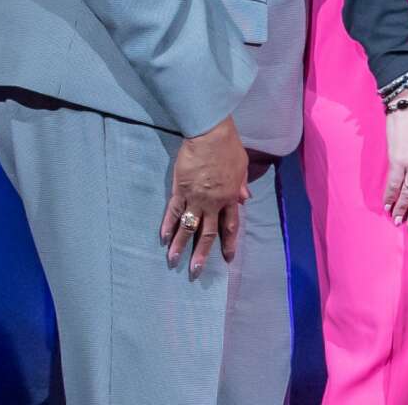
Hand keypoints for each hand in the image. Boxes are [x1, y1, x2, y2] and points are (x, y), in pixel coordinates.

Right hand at [161, 115, 249, 276]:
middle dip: (202, 253)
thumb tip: (244, 200)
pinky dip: (168, 226)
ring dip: (180, 245)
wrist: (210, 136)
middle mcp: (213, 202)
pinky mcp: (179, 190)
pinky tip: (163, 238)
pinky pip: (173, 212)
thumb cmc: (229, 148)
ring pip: (188, 227)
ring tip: (173, 261)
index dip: (228, 243)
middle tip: (195, 272)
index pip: (230, 225)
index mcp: (230, 197)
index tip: (227, 258)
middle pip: (208, 232)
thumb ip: (241, 186)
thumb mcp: (242, 167)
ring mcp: (195, 198)